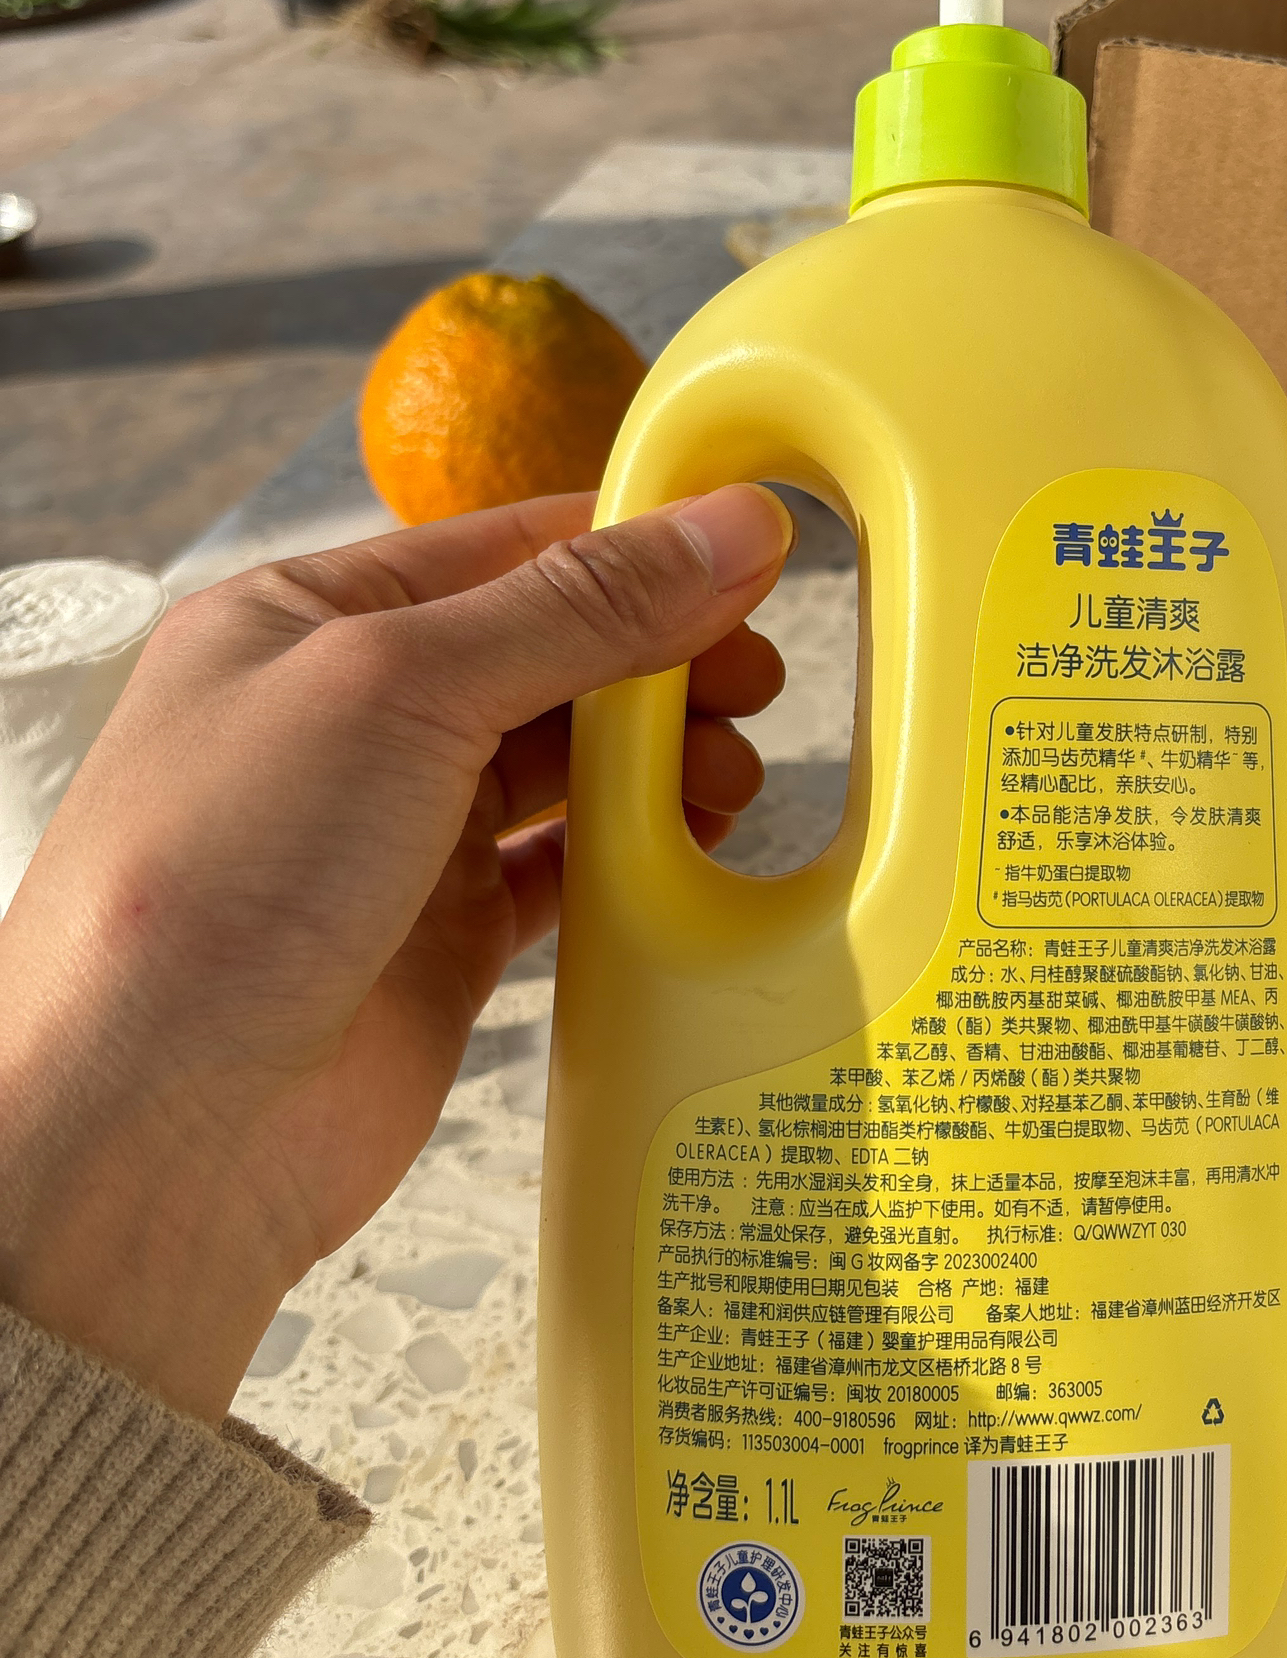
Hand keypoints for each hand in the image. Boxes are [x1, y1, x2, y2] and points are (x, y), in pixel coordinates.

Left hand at [0, 486, 791, 1421]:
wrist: (158, 1128)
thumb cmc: (214, 882)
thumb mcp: (399, 688)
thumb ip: (575, 610)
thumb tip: (722, 529)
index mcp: (305, 622)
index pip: (503, 550)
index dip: (632, 545)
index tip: (751, 552)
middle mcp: (350, 721)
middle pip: (550, 655)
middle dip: (662, 659)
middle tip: (757, 680)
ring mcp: (398, 836)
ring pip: (568, 767)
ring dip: (662, 761)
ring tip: (735, 774)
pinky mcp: (443, 945)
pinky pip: (567, 875)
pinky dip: (641, 858)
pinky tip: (697, 847)